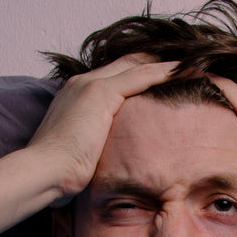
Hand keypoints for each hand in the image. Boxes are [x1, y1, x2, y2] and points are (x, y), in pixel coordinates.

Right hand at [29, 55, 179, 204]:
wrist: (42, 172)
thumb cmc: (56, 174)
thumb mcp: (77, 157)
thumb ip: (91, 151)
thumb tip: (97, 168)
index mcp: (75, 96)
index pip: (115, 76)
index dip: (140, 74)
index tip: (164, 78)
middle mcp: (82, 83)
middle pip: (128, 62)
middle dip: (157, 62)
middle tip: (186, 64)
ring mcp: (91, 85)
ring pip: (138, 64)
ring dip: (167, 64)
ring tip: (194, 64)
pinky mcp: (101, 92)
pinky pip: (143, 75)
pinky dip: (167, 72)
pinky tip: (187, 72)